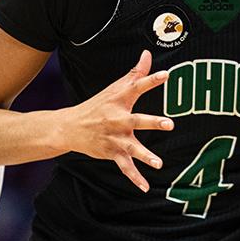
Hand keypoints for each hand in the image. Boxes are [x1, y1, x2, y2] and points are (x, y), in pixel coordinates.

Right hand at [64, 50, 173, 191]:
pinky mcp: (112, 152)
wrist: (70, 127)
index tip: (167, 74)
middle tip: (170, 124)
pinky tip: (145, 187)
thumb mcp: (114, 88)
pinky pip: (125, 167)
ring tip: (159, 163)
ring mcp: (114, 138)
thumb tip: (148, 53)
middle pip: (138, 120)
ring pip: (132, 148)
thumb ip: (136, 73)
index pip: (138, 87)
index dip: (152, 80)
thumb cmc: (98, 105)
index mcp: (120, 100)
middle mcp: (117, 119)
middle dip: (153, 123)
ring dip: (145, 156)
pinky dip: (134, 178)